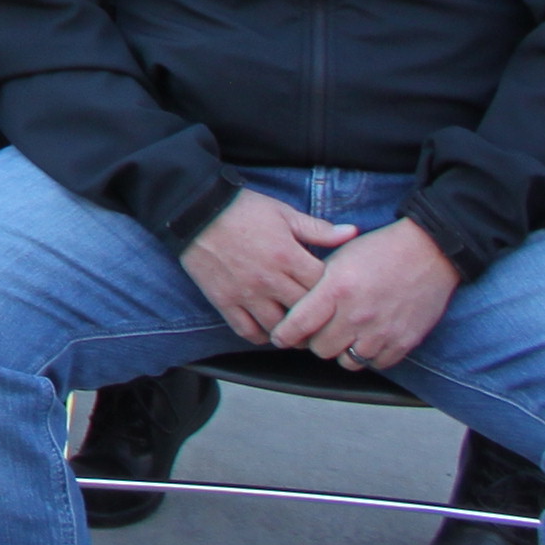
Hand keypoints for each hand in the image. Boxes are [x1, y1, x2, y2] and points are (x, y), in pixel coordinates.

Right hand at [178, 187, 360, 344]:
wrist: (193, 209)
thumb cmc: (241, 208)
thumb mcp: (283, 213)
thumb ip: (318, 228)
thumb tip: (352, 233)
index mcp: (287, 256)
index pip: (324, 288)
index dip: (335, 294)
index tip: (337, 296)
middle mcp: (269, 280)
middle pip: (305, 313)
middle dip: (319, 318)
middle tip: (325, 320)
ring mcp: (246, 293)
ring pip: (279, 329)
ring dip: (292, 332)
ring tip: (299, 330)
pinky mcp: (224, 300)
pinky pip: (247, 331)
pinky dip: (262, 336)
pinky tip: (269, 329)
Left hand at [268, 219, 457, 372]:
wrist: (429, 253)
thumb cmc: (380, 251)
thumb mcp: (339, 257)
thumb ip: (317, 283)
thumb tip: (296, 305)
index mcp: (337, 289)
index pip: (299, 324)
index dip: (284, 335)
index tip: (279, 337)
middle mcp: (358, 314)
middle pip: (321, 348)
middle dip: (314, 342)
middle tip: (317, 332)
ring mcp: (382, 331)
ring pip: (347, 361)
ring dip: (342, 351)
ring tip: (344, 336)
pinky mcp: (404, 341)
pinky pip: (376, 364)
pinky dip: (369, 355)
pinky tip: (367, 340)